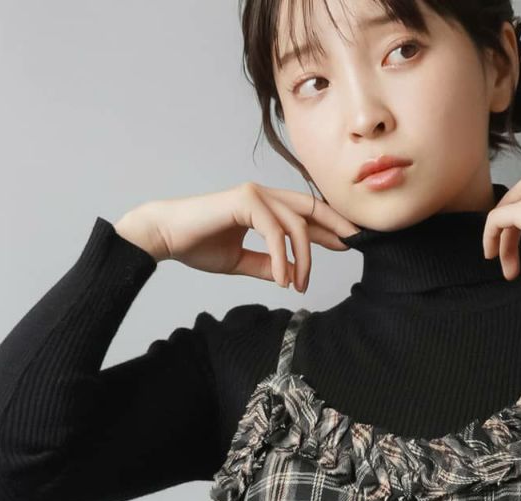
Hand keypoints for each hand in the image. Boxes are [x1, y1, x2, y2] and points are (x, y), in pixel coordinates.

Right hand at [114, 183, 360, 291]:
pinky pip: (275, 232)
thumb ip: (267, 265)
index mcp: (264, 207)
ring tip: (298, 285)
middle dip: (336, 225)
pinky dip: (282, 258)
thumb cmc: (198, 245)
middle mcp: (262, 195)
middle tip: (355, 244)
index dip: (329, 228)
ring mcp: (254, 194)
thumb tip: (290, 276)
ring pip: (296, 225)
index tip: (348, 244)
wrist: (166, 237)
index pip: (305, 214)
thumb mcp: (242, 261)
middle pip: (310, 208)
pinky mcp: (244, 200)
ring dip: (303, 259)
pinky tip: (283, 279)